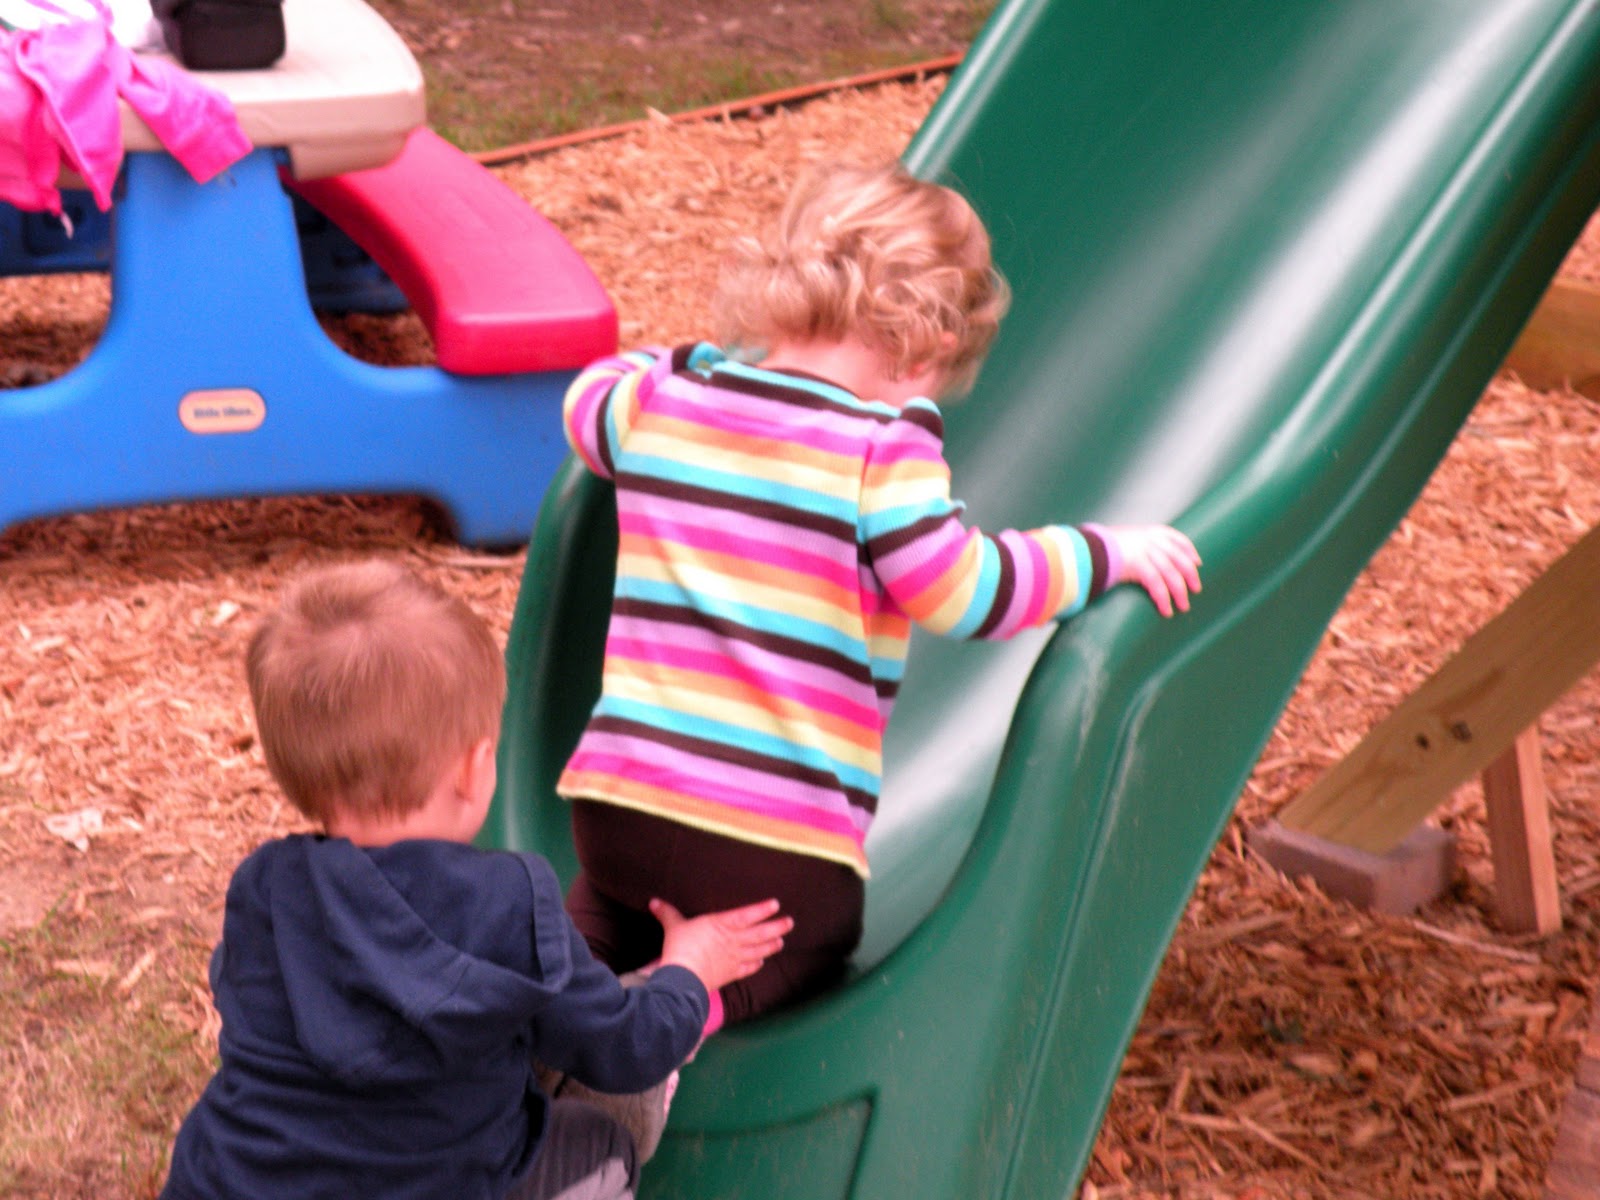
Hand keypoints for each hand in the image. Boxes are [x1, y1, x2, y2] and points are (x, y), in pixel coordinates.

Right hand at [653, 897, 792, 993]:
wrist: (684, 978)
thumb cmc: (681, 948)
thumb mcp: (674, 926)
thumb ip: (667, 913)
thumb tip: (654, 902)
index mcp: (722, 924)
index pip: (747, 915)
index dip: (762, 909)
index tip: (776, 905)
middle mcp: (733, 941)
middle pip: (759, 933)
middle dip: (776, 927)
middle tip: (790, 923)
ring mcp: (734, 959)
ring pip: (758, 950)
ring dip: (771, 946)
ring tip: (781, 942)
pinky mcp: (730, 974)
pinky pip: (747, 968)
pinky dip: (755, 965)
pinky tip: (761, 962)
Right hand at [1107, 524, 1201, 616]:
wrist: (1088, 548)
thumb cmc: (1102, 547)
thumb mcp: (1125, 539)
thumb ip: (1138, 545)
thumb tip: (1144, 557)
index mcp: (1149, 532)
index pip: (1177, 539)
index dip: (1189, 551)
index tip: (1197, 562)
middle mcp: (1151, 540)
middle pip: (1179, 559)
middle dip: (1190, 575)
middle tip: (1196, 589)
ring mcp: (1145, 552)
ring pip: (1171, 575)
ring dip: (1179, 593)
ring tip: (1183, 606)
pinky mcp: (1138, 566)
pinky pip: (1156, 585)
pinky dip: (1163, 599)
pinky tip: (1166, 610)